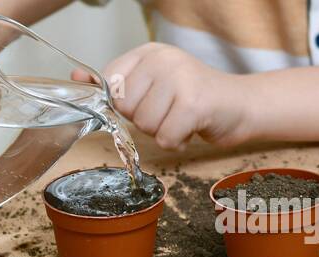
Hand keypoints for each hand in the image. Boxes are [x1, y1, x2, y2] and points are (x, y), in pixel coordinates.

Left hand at [84, 43, 256, 149]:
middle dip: (145, 120)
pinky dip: (178, 142)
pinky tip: (192, 128)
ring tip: (182, 119)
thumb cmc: (196, 100)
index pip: (111, 83)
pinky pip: (166, 138)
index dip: (127, 103)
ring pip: (145, 125)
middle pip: (126, 108)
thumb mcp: (154, 85)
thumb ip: (116, 85)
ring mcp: (179, 79)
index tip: (150, 101)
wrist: (243, 106)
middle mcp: (163, 60)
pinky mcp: (194, 104)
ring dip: (163, 132)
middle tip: (170, 111)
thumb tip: (75, 79)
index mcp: (149, 52)